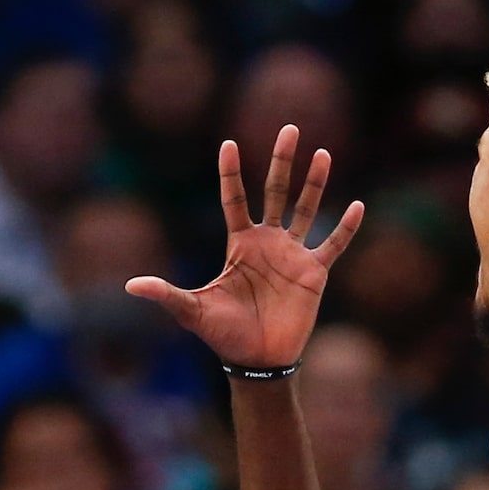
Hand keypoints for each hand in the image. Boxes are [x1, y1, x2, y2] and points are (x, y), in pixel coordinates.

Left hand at [131, 128, 363, 371]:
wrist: (258, 361)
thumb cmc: (224, 335)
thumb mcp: (192, 310)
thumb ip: (166, 294)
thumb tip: (130, 286)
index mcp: (239, 245)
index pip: (234, 199)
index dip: (230, 173)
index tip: (228, 143)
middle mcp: (267, 242)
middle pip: (276, 191)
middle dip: (282, 161)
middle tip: (289, 128)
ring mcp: (293, 255)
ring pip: (306, 209)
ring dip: (314, 182)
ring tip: (322, 153)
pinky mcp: (314, 272)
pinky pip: (333, 245)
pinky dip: (346, 227)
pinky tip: (358, 205)